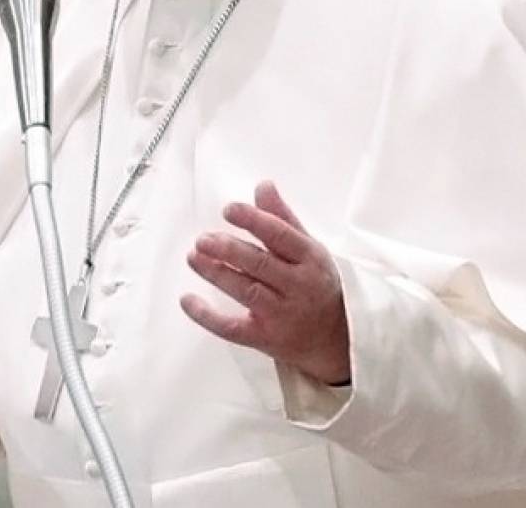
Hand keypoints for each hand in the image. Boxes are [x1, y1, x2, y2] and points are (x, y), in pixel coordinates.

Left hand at [181, 180, 349, 384]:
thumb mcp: (309, 249)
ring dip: (217, 274)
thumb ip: (282, 218)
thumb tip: (262, 185)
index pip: (281, 236)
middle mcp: (298, 287)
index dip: (254, 221)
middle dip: (229, 250)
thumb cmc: (317, 285)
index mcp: (310, 259)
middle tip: (203, 239)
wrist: (337, 340)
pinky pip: (233, 329)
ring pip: (246, 292)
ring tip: (193, 257)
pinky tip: (187, 300)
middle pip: (260, 264)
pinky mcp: (265, 338)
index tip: (229, 209)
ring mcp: (282, 314)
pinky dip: (207, 316)